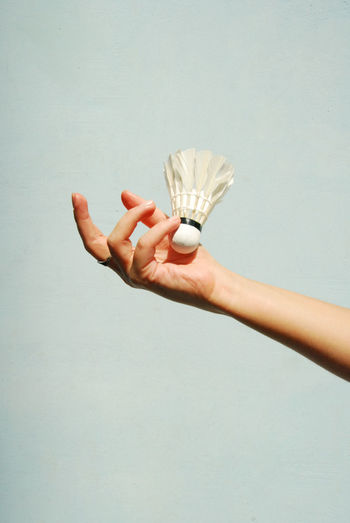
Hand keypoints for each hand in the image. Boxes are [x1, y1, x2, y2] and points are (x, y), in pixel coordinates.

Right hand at [72, 190, 223, 310]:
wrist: (212, 280)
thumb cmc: (190, 259)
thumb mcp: (166, 228)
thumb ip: (147, 215)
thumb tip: (125, 194)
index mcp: (128, 257)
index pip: (98, 240)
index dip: (84, 220)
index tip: (77, 197)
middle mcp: (126, 268)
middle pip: (93, 246)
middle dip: (82, 220)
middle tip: (78, 197)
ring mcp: (133, 274)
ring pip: (115, 241)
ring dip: (134, 217)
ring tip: (154, 207)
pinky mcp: (146, 278)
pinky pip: (143, 246)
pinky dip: (157, 229)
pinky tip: (174, 223)